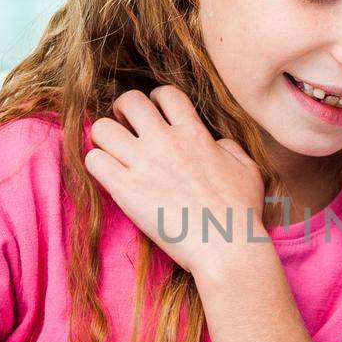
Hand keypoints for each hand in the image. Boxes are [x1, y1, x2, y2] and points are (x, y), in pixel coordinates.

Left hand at [84, 86, 265, 279]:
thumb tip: (217, 142)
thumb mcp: (247, 170)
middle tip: (124, 127)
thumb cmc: (242, 213)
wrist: (226, 247)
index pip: (165, 94)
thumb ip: (229, 147)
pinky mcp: (125, 190)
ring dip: (105, 138)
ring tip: (112, 153)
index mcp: (194, 133)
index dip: (156, 100)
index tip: (154, 116)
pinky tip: (109, 177)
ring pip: (102, 128)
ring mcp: (143, 164)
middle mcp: (165, 141)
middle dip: (122, 110)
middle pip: (128, 101)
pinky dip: (97, 165)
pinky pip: (94, 160)